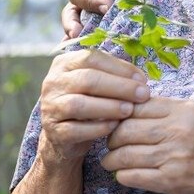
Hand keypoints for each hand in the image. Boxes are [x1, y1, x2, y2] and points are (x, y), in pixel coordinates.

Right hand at [37, 49, 151, 163]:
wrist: (65, 135)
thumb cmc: (88, 101)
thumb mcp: (96, 82)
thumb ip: (114, 74)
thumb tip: (140, 78)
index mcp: (64, 63)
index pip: (92, 58)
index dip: (119, 67)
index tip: (142, 78)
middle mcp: (53, 82)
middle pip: (87, 79)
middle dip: (120, 86)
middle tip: (143, 94)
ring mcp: (50, 107)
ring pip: (79, 104)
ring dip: (109, 107)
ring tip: (130, 109)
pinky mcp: (54, 131)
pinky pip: (76, 129)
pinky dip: (98, 127)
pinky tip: (115, 125)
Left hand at [101, 98, 193, 193]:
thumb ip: (166, 109)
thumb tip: (129, 105)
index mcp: (184, 110)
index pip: (137, 106)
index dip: (120, 113)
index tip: (116, 120)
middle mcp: (179, 131)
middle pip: (126, 129)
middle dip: (112, 137)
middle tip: (111, 143)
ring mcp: (175, 157)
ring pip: (125, 154)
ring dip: (112, 159)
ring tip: (111, 160)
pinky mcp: (172, 181)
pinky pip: (133, 177)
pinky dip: (122, 175)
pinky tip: (124, 173)